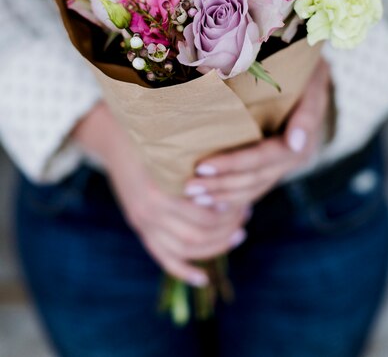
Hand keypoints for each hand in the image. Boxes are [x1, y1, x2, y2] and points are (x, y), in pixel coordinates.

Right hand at [72, 102, 248, 286]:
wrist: (114, 139)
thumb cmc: (150, 136)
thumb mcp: (171, 147)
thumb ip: (195, 165)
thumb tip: (232, 178)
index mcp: (160, 190)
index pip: (204, 215)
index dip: (228, 213)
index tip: (244, 201)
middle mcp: (149, 212)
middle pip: (198, 235)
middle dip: (227, 229)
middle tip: (245, 215)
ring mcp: (143, 223)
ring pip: (186, 249)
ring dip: (216, 246)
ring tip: (238, 233)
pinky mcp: (140, 229)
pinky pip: (163, 258)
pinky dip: (185, 271)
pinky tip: (204, 278)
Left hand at [184, 59, 331, 206]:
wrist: (309, 66)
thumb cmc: (303, 64)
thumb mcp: (309, 78)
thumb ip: (306, 111)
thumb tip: (295, 143)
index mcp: (304, 136)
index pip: (264, 157)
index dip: (233, 163)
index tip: (202, 166)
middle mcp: (296, 154)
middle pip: (256, 177)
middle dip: (221, 184)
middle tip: (189, 187)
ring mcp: (285, 161)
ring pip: (253, 187)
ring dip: (223, 194)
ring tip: (194, 196)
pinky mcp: (274, 162)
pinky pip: (254, 186)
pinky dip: (232, 195)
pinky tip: (211, 201)